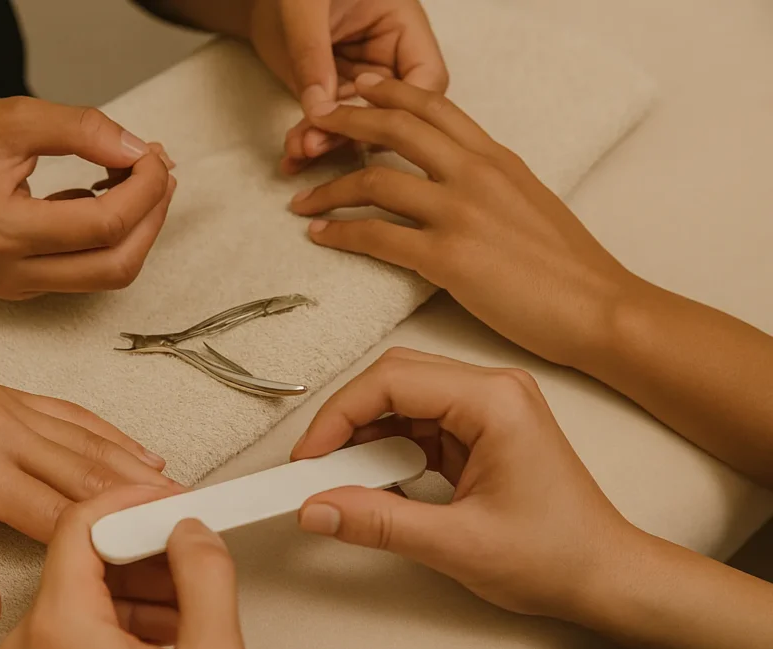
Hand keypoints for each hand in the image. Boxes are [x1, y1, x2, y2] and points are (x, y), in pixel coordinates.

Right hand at [0, 97, 175, 299]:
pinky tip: (107, 191)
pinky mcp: (25, 287)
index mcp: (3, 231)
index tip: (155, 153)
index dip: (146, 189)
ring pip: (110, 274)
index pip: (105, 225)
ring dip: (140, 228)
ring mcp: (18, 287)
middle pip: (118, 264)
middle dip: (152, 215)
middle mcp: (11, 273)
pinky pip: (90, 270)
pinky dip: (114, 235)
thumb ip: (84, 130)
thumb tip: (142, 152)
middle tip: (161, 169)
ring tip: (141, 177)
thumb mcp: (16, 117)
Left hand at [0, 339, 180, 631]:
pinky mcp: (7, 393)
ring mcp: (7, 404)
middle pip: (87, 472)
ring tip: (173, 492)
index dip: (104, 538)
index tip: (140, 555)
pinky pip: (71, 412)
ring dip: (134, 467)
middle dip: (138, 501)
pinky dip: (109, 433)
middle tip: (181, 521)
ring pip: (88, 439)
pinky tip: (135, 450)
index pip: (55, 513)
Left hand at [0, 487, 246, 648]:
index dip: (136, 500)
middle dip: (148, 544)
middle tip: (192, 547)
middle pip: (86, 551)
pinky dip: (124, 613)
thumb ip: (207, 583)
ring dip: (141, 582)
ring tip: (190, 601)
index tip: (172, 500)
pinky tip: (167, 625)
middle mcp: (28, 639)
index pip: (83, 520)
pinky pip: (78, 619)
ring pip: (85, 585)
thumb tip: (196, 532)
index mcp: (58, 628)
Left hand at [247, 0, 446, 173]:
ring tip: (297, 148)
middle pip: (393, 111)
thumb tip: (319, 109)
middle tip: (316, 143)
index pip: (427, 77)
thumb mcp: (306, 8)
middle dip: (355, 134)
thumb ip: (313, 54)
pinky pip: (329, 127)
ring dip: (327, 142)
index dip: (403, 106)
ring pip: (358, 128)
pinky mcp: (335, 98)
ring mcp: (362, 83)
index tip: (364, 118)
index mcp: (404, 27)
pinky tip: (291, 156)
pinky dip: (309, 141)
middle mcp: (389, 60)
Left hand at [290, 75, 636, 367]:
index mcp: (496, 158)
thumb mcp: (531, 201)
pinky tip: (322, 237)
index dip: (389, 91)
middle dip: (344, 122)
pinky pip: (378, 238)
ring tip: (302, 199)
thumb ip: (490, 181)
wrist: (600, 307)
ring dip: (329, 188)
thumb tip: (459, 179)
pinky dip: (342, 234)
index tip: (360, 87)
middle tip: (312, 128)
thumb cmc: (570, 266)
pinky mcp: (450, 258)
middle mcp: (475, 174)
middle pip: (395, 127)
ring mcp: (461, 213)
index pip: (434, 105)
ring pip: (375, 180)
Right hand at [291, 347, 632, 619]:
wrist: (605, 578)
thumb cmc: (560, 555)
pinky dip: (388, 449)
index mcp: (494, 401)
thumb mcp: (457, 545)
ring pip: (402, 400)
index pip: (393, 381)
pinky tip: (373, 478)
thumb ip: (378, 523)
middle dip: (347, 420)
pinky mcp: (480, 430)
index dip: (339, 415)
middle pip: (394, 379)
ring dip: (366, 436)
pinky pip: (418, 424)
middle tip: (315, 464)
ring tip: (341, 477)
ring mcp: (488, 408)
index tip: (309, 455)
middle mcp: (493, 391)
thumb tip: (319, 508)